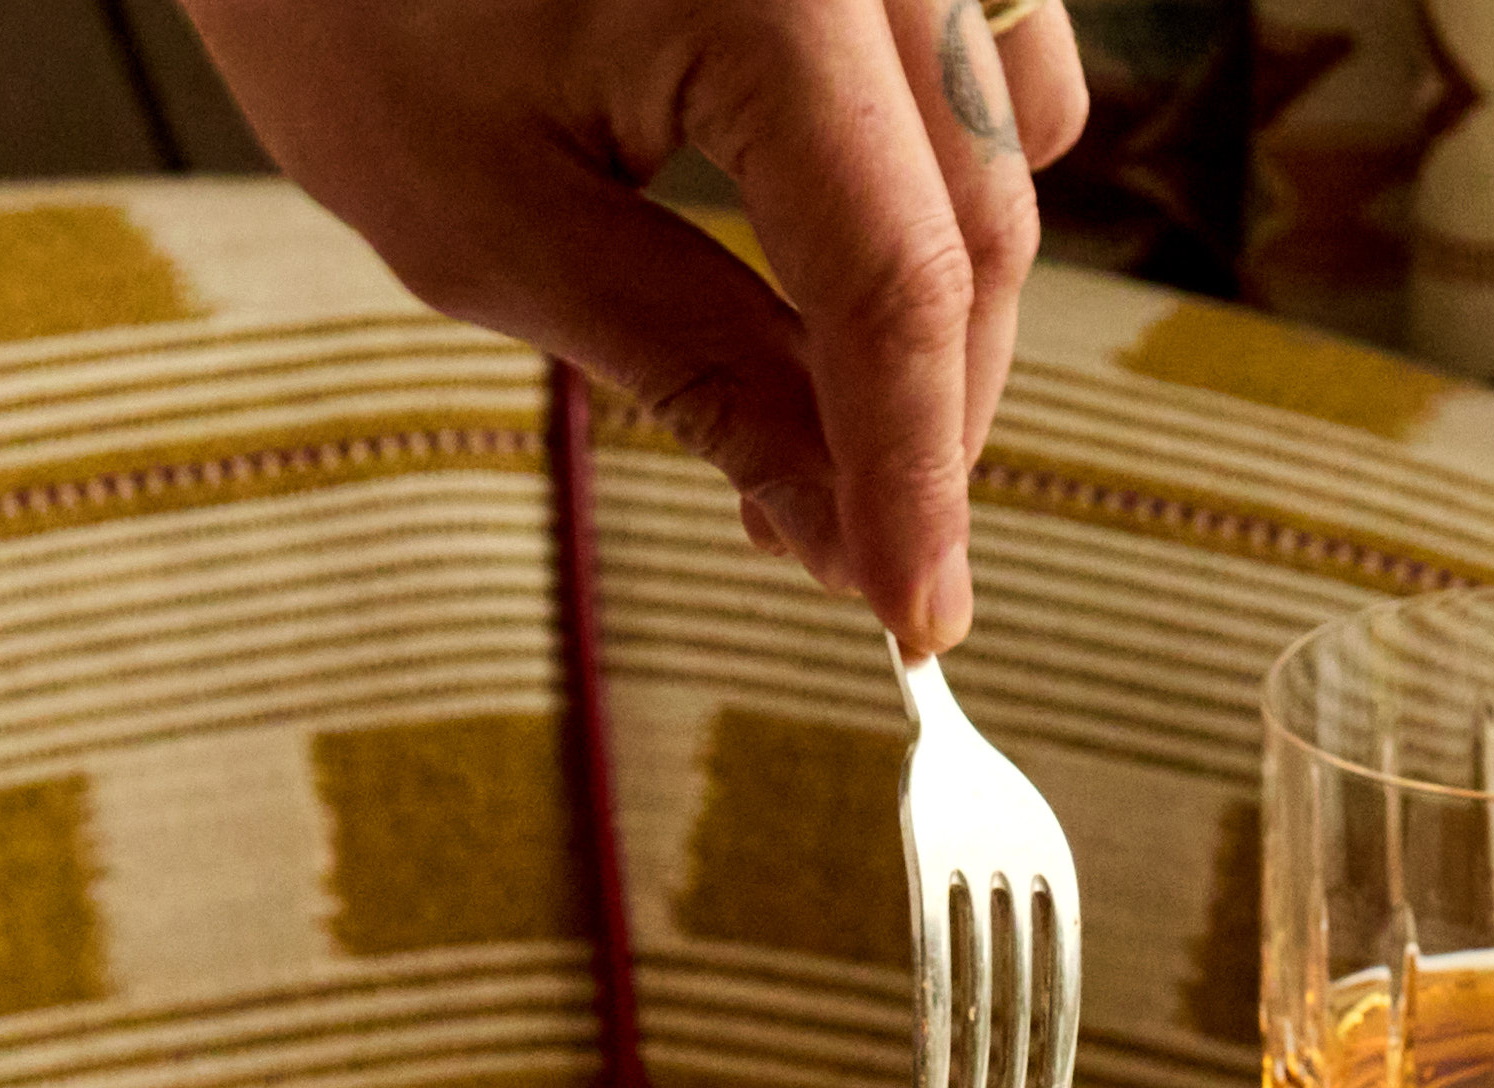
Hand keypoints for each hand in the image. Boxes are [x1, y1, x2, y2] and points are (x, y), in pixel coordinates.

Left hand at [183, 0, 1088, 650]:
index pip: (895, 282)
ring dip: (941, 302)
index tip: (917, 620)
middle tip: (835, 549)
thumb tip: (838, 537)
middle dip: (924, 414)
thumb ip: (690, 368)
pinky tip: (851, 241)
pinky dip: (947, 175)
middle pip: (977, 227)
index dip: (916, 474)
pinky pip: (993, 59)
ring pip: (1011, 149)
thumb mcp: (481, 212)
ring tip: (816, 412)